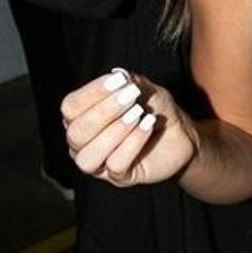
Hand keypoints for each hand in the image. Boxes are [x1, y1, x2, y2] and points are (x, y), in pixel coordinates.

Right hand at [60, 69, 197, 187]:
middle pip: (76, 132)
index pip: (70, 106)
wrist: (180, 134)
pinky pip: (116, 164)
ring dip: (115, 131)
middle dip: (104, 112)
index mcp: (80, 117)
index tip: (120, 81)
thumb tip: (118, 75)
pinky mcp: (119, 177)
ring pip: (89, 156)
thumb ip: (130, 82)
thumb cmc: (154, 110)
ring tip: (139, 114)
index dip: (93, 92)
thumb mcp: (145, 90)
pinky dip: (133, 142)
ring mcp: (99, 163)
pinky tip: (148, 126)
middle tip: (131, 97)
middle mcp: (82, 143)